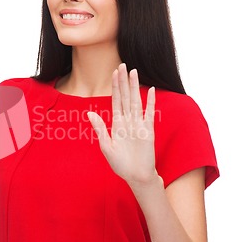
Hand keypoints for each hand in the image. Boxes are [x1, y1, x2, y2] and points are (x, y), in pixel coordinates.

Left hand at [87, 63, 158, 188]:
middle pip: (126, 97)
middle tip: (122, 64)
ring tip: (134, 72)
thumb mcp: (106, 146)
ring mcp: (139, 125)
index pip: (116, 100)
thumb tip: (89, 112)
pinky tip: (151, 89)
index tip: (114, 72)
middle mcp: (128, 121)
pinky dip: (150, 101)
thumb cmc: (121, 164)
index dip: (115, 86)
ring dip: (135, 87)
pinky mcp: (148, 131)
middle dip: (123, 81)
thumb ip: (100, 128)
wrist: (136, 176)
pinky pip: (149, 113)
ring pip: (136, 101)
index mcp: (117, 124)